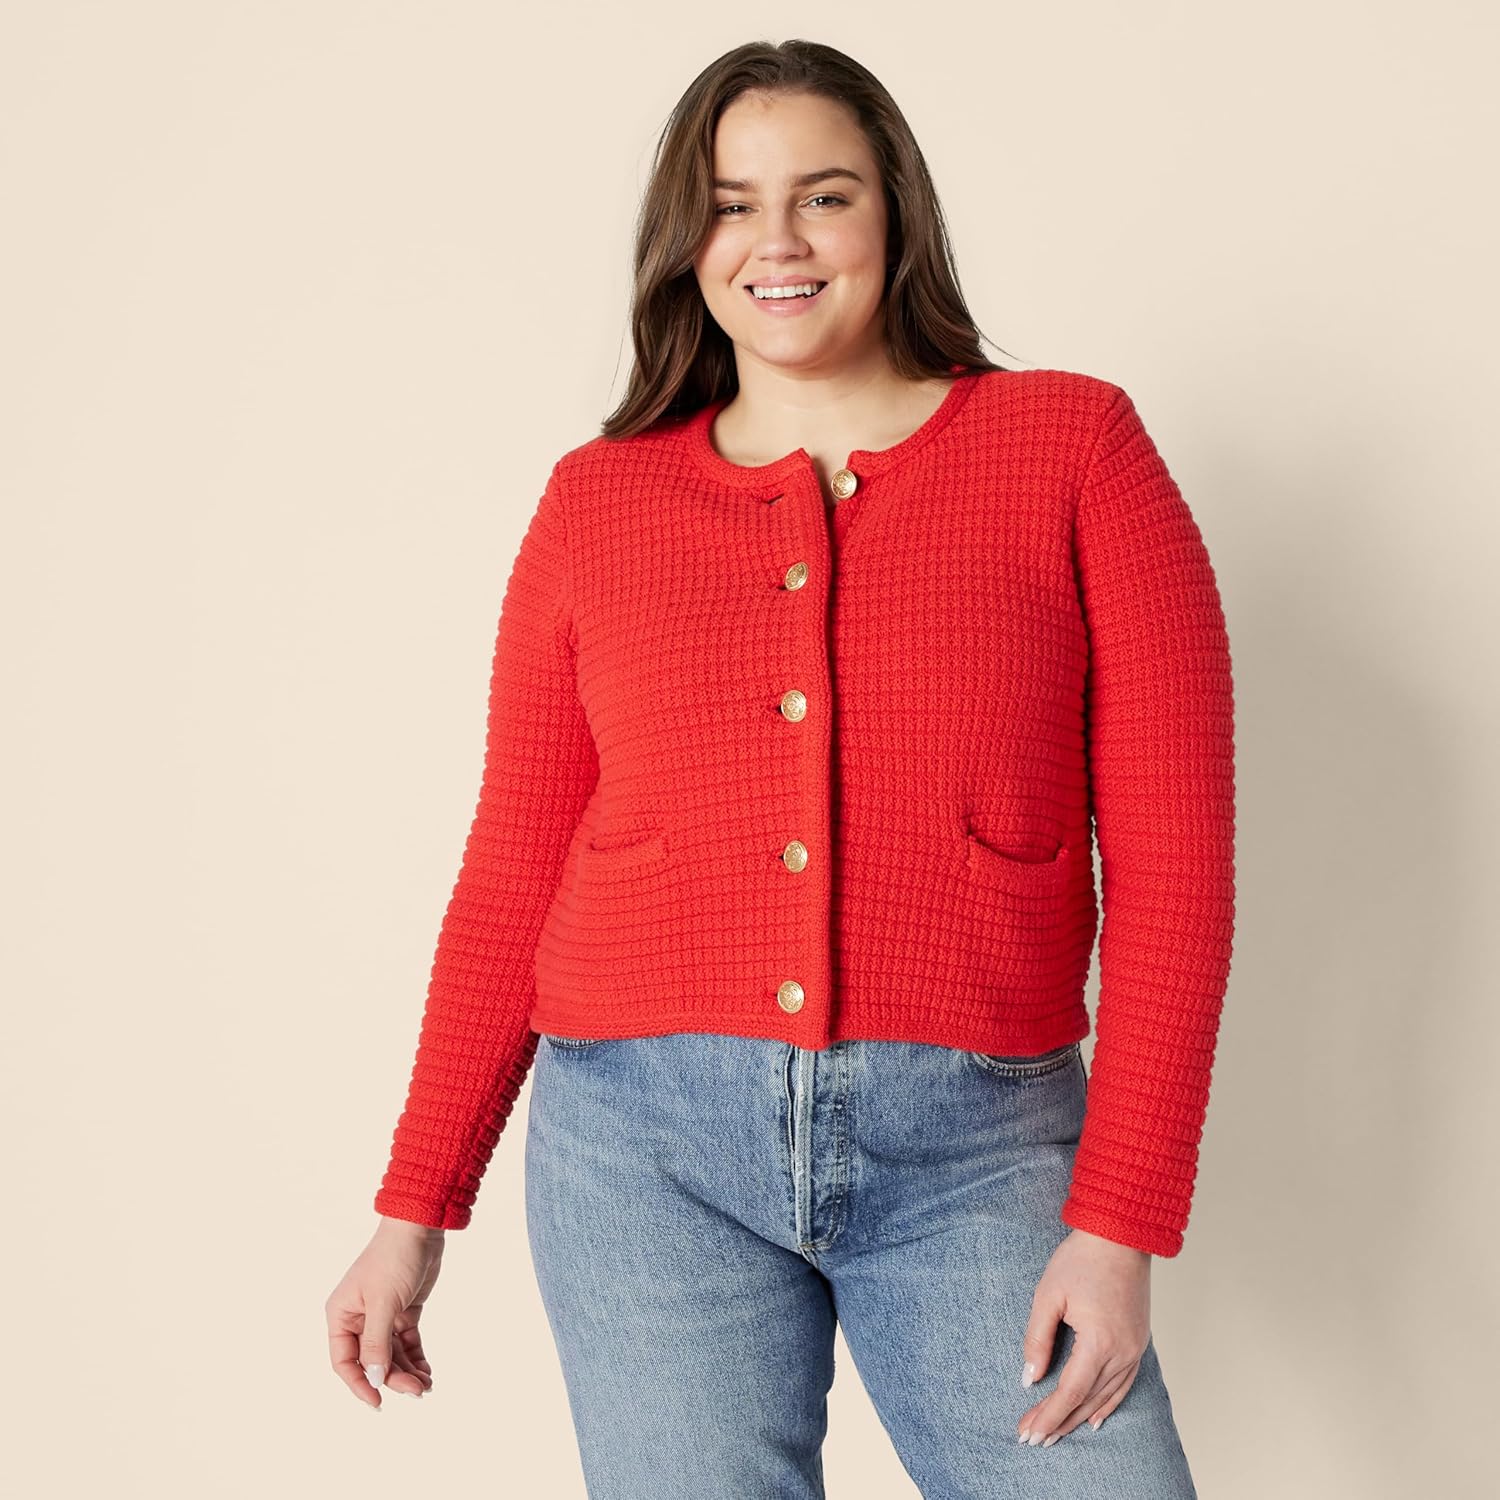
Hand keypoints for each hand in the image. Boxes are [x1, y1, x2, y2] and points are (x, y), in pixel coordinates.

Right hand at [325, 1217, 445, 1408]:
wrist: (420, 1228)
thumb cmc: (394, 1258)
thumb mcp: (383, 1302)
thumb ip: (377, 1342)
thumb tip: (374, 1378)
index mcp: (342, 1315)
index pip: (344, 1361)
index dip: (359, 1384)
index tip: (378, 1403)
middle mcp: (359, 1318)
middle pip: (372, 1361)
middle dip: (393, 1377)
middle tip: (417, 1390)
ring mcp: (382, 1316)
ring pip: (392, 1355)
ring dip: (407, 1372)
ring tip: (426, 1385)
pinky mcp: (404, 1312)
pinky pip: (406, 1343)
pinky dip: (416, 1358)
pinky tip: (427, 1372)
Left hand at [1015, 1228, 1151, 1446]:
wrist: (1119, 1235)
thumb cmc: (1081, 1259)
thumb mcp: (1048, 1296)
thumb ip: (1038, 1339)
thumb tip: (1030, 1378)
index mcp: (1099, 1342)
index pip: (1069, 1391)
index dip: (1047, 1414)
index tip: (1027, 1431)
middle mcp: (1122, 1352)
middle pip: (1087, 1400)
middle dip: (1058, 1422)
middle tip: (1033, 1439)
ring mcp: (1134, 1348)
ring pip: (1105, 1396)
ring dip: (1079, 1417)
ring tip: (1057, 1434)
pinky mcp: (1138, 1341)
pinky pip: (1124, 1383)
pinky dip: (1108, 1403)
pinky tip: (1094, 1417)